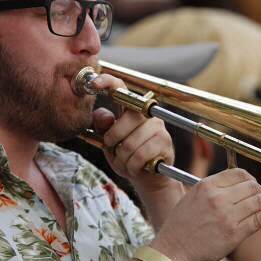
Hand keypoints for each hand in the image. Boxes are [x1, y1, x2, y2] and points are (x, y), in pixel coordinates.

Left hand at [88, 73, 177, 195]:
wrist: (147, 178)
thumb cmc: (128, 156)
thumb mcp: (109, 143)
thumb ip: (103, 128)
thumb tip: (102, 114)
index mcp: (131, 109)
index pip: (121, 88)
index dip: (108, 82)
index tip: (95, 84)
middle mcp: (147, 114)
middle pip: (126, 120)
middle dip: (113, 140)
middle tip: (115, 150)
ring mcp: (158, 127)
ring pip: (131, 143)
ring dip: (123, 159)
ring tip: (126, 162)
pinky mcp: (165, 143)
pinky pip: (140, 156)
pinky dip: (132, 166)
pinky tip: (135, 168)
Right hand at [152, 168, 260, 260]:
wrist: (172, 252)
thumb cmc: (179, 228)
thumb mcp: (191, 198)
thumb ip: (212, 190)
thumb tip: (235, 186)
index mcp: (206, 186)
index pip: (238, 173)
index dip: (250, 180)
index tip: (252, 186)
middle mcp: (218, 197)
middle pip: (252, 186)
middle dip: (260, 191)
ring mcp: (227, 215)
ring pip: (259, 200)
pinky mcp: (235, 233)